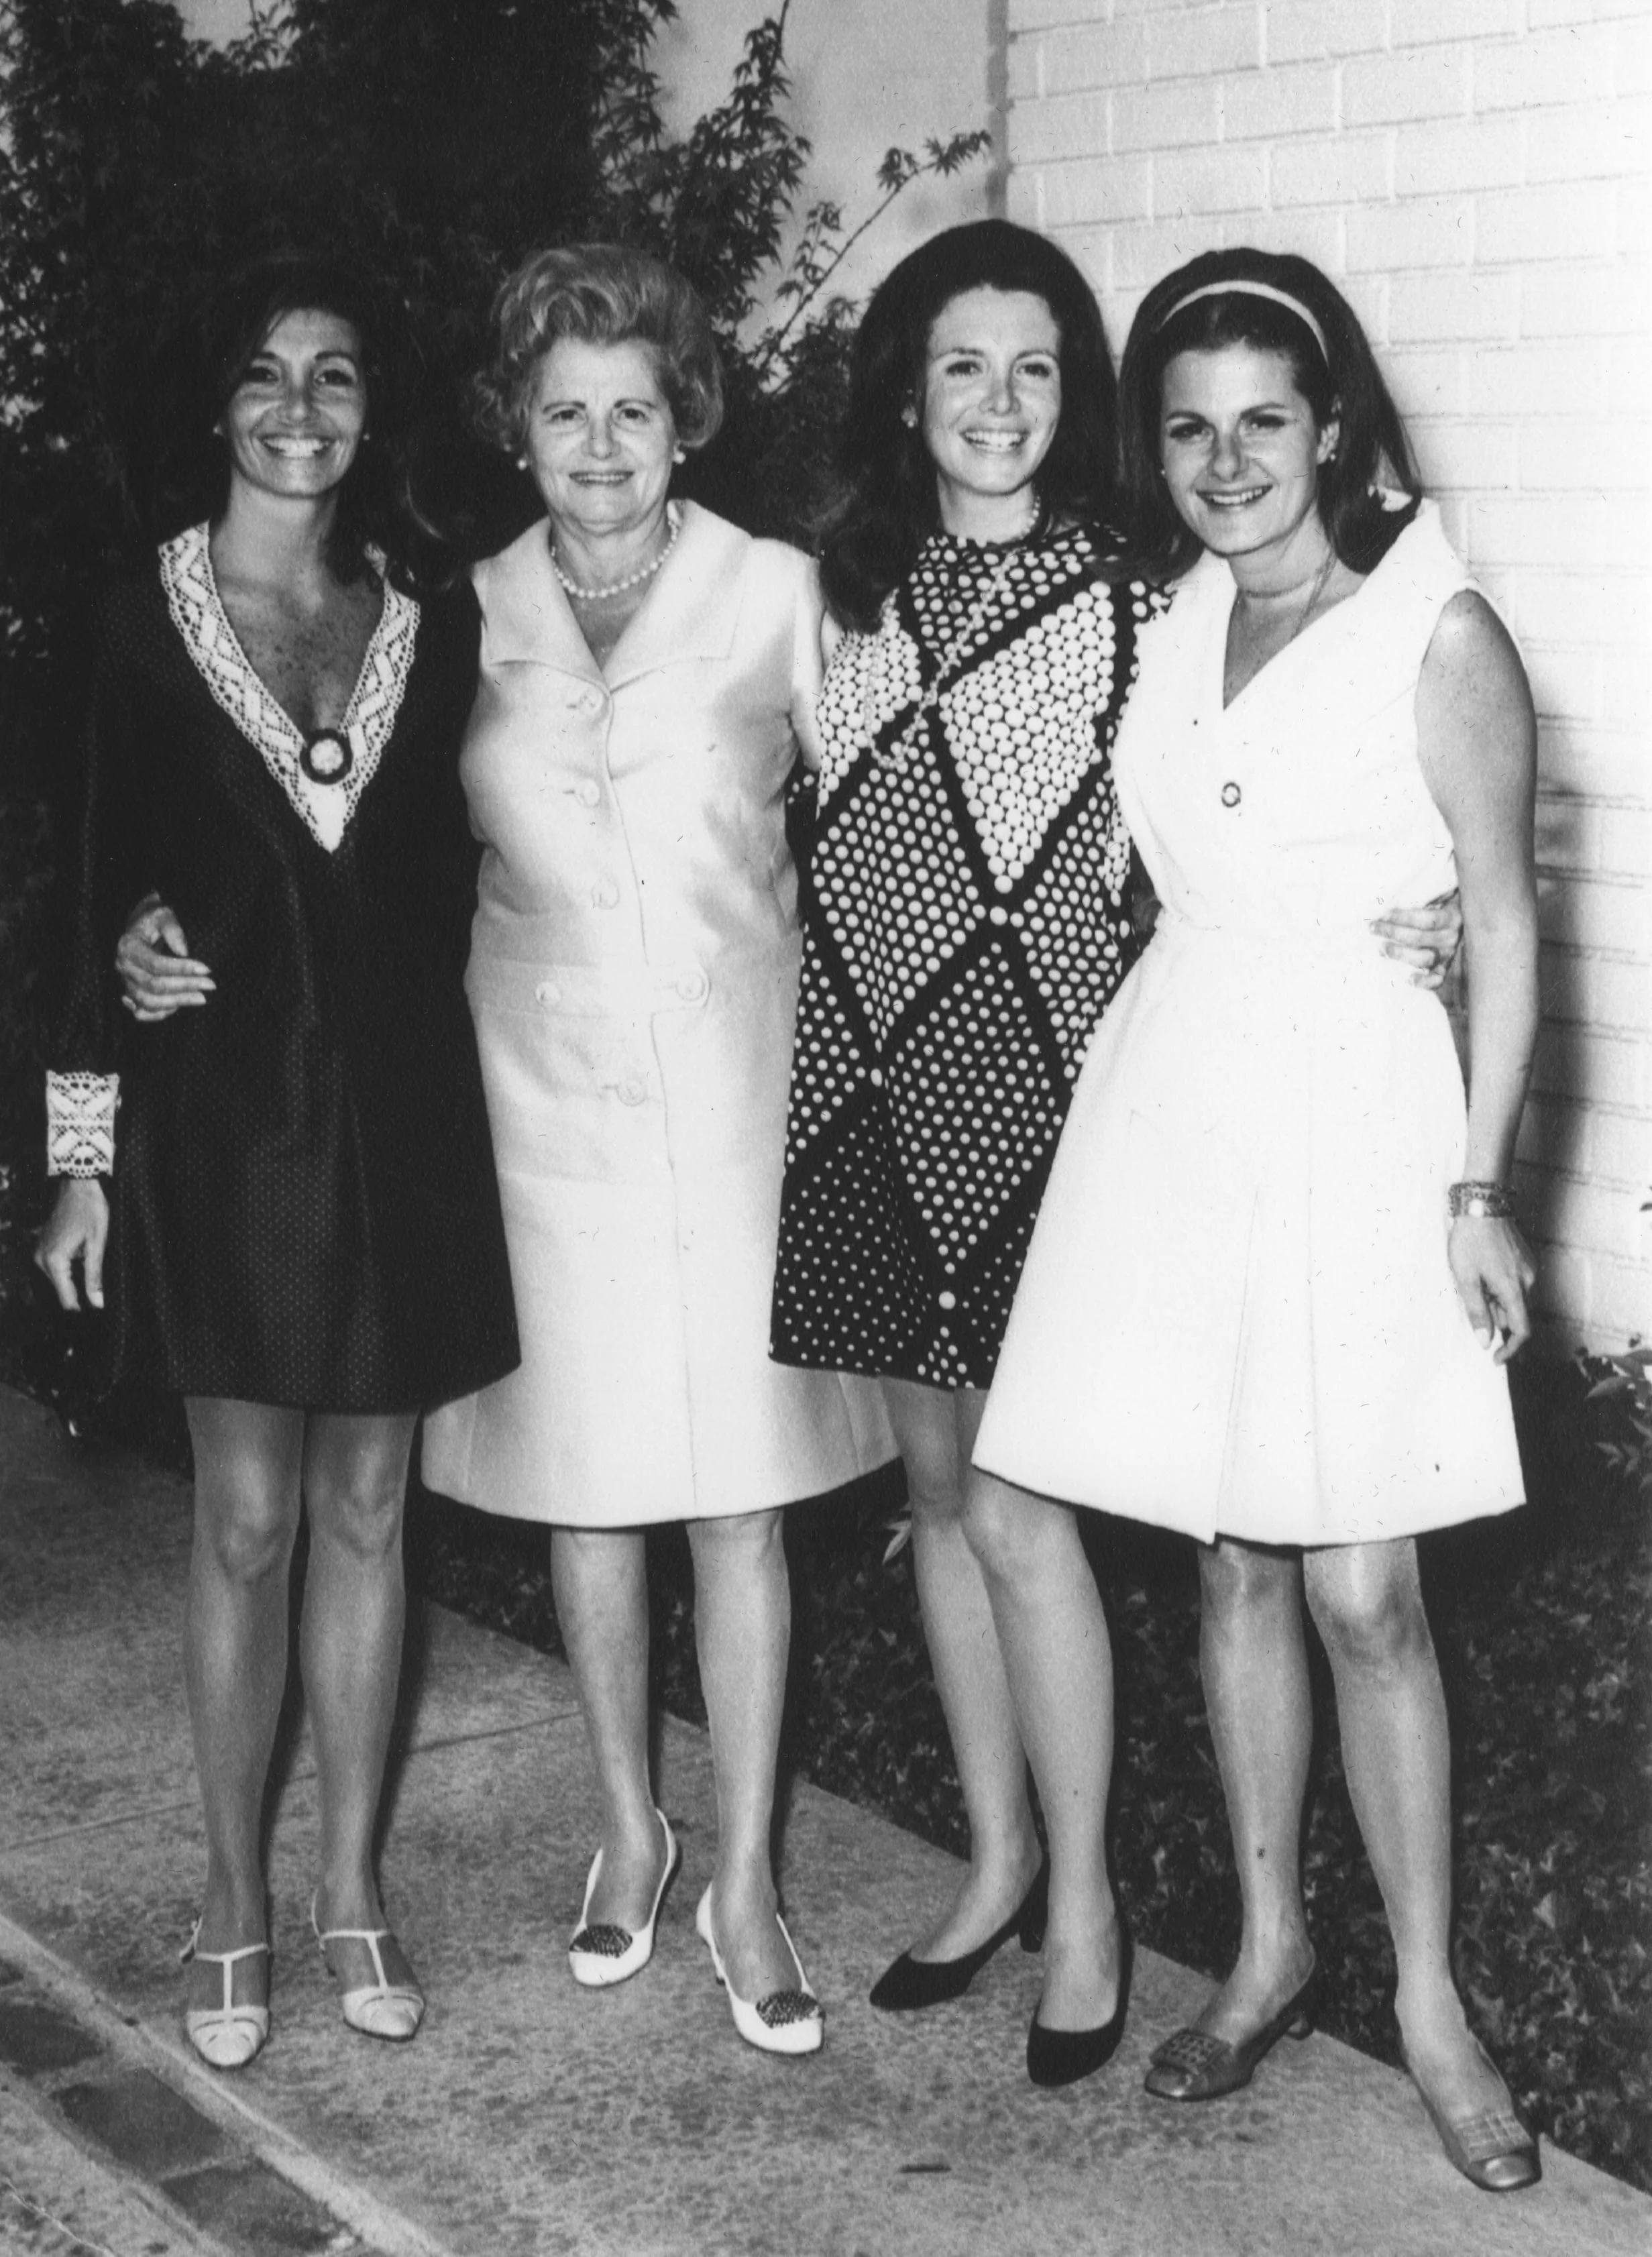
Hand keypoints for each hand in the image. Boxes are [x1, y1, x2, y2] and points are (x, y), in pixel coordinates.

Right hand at [35, 1178, 109, 1311]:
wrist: (78, 1185)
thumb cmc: (90, 1210)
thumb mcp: (97, 1244)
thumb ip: (94, 1275)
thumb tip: (97, 1303)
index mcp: (54, 1261)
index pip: (66, 1298)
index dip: (82, 1308)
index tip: (97, 1314)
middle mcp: (41, 1259)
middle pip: (61, 1291)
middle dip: (80, 1294)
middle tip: (100, 1296)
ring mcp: (39, 1253)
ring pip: (59, 1280)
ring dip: (75, 1281)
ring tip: (94, 1276)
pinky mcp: (42, 1247)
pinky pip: (56, 1268)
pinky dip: (70, 1271)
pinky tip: (84, 1262)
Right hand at [117, 898, 213, 1020]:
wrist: (140, 927)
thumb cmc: (154, 919)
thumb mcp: (163, 914)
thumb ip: (172, 929)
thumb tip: (183, 952)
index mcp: (128, 947)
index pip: (155, 964)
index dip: (182, 968)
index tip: (206, 969)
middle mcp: (123, 967)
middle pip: (154, 985)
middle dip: (185, 986)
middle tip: (210, 985)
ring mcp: (125, 982)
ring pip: (148, 1001)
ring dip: (177, 1002)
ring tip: (201, 998)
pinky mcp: (131, 993)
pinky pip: (141, 1012)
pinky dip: (160, 1014)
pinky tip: (180, 1007)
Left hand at [1371, 890, 1461, 989]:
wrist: (1475, 918)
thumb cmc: (1451, 903)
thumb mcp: (1445, 893)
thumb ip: (1431, 895)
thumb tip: (1401, 890)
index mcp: (1453, 917)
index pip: (1427, 919)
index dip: (1404, 917)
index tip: (1384, 913)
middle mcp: (1452, 937)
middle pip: (1420, 938)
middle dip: (1393, 932)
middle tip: (1373, 928)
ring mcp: (1450, 954)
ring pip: (1425, 958)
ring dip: (1401, 954)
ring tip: (1381, 949)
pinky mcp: (1447, 968)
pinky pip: (1438, 979)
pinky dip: (1425, 982)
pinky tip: (1409, 979)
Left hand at [1447, 1214, 1535, 1361]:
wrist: (1482, 1204)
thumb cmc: (1470, 1240)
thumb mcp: (1466, 1278)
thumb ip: (1477, 1311)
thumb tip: (1485, 1341)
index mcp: (1514, 1289)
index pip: (1521, 1330)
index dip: (1510, 1349)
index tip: (1495, 1357)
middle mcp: (1528, 1281)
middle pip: (1516, 1315)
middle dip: (1496, 1318)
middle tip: (1472, 1301)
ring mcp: (1529, 1269)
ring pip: (1515, 1299)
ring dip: (1497, 1301)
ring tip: (1474, 1279)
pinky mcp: (1525, 1259)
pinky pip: (1516, 1284)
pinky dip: (1501, 1288)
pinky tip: (1483, 1271)